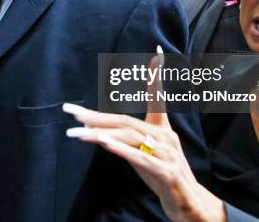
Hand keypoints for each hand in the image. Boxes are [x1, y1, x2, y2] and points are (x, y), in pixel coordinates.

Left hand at [64, 49, 225, 221]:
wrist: (188, 204)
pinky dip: (121, 149)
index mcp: (162, 130)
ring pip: (129, 137)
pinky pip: (140, 158)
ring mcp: (168, 154)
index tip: (157, 53)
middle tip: (70, 112)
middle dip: (95, 116)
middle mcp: (166, 137)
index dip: (156, 77)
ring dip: (100, 134)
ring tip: (76, 132)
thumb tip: (98, 130)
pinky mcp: (166, 172)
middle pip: (126, 121)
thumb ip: (126, 140)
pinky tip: (103, 143)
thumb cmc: (162, 176)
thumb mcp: (143, 154)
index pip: (158, 98)